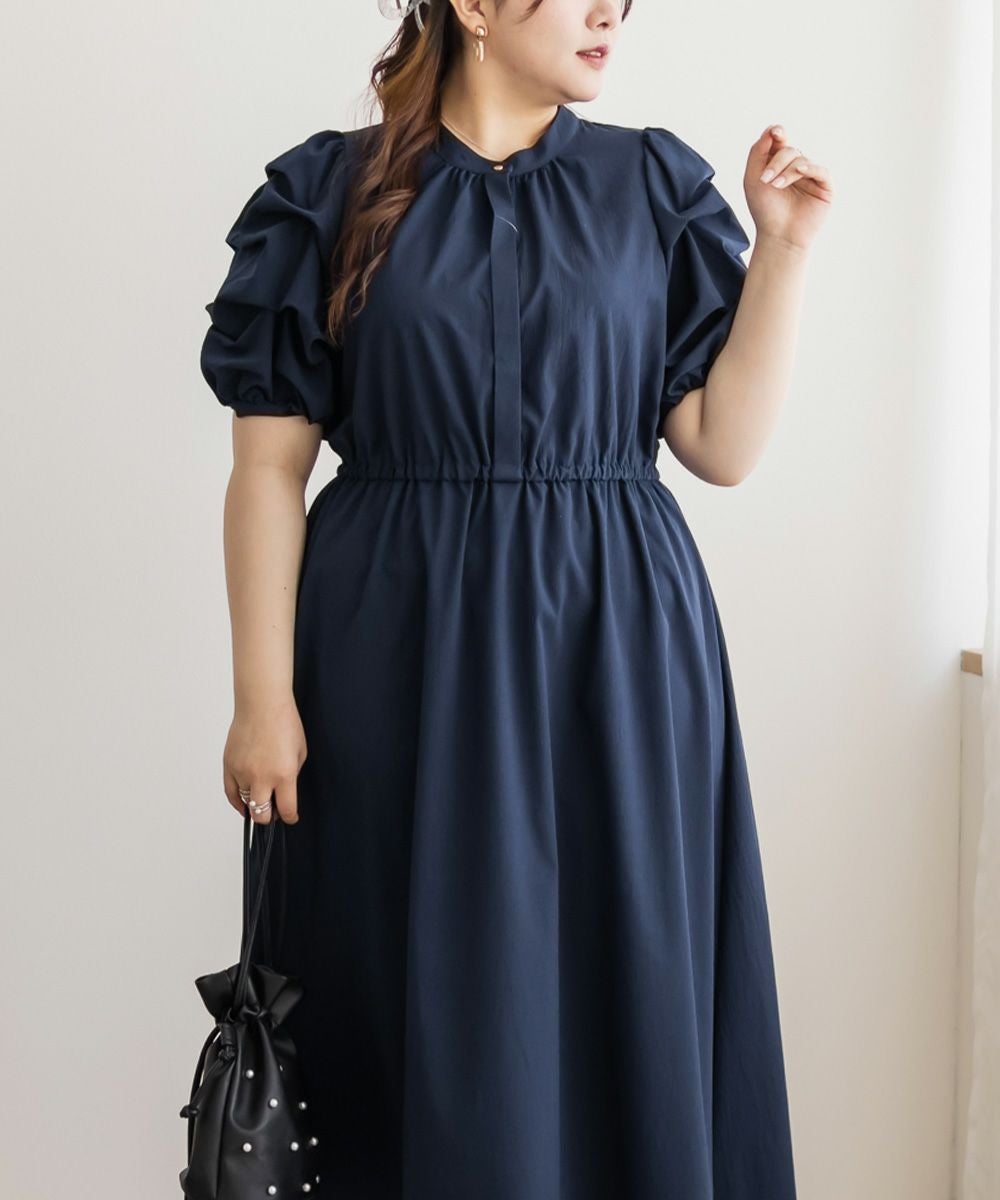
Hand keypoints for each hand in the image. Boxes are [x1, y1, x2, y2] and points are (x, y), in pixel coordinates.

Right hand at [223, 693, 306, 823]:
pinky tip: (244, 804)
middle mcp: (261, 777)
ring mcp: (242, 772)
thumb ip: (292, 776)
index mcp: (284, 774)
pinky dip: (238, 802)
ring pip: (246, 804)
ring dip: (255, 805)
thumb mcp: (300, 752)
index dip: (289, 817)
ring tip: (262, 799)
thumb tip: (283, 792)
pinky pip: (231, 793)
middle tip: (274, 811)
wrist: (262, 704)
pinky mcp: (229, 766)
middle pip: (262, 815)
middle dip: (270, 817)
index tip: (290, 817)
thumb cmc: (284, 723)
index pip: (286, 809)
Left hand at [744, 123, 832, 251]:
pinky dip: (809, 168)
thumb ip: (758, 152)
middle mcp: (796, 168)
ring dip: (787, 170)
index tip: (775, 133)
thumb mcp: (752, 179)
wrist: (778, 236)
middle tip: (765, 179)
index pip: (780, 141)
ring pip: (801, 159)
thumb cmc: (765, 210)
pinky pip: (820, 170)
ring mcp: (811, 176)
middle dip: (776, 161)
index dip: (777, 133)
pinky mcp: (824, 187)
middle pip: (789, 150)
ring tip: (775, 186)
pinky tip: (800, 171)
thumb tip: (772, 129)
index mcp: (779, 164)